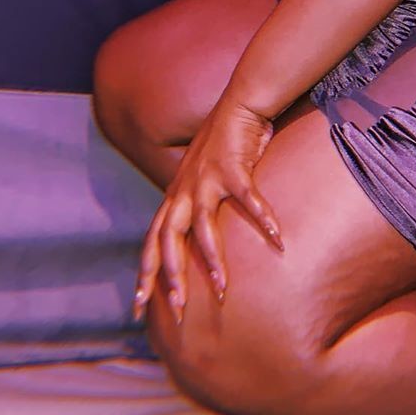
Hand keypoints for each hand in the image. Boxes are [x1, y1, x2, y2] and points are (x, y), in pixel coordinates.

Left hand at [133, 98, 283, 324]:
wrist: (240, 105)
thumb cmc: (225, 145)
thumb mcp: (202, 179)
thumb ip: (197, 206)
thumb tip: (200, 238)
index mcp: (175, 197)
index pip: (151, 243)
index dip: (144, 275)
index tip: (138, 308)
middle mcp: (184, 191)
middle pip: (168, 242)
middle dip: (170, 277)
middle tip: (176, 310)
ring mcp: (206, 180)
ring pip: (201, 228)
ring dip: (211, 260)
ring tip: (221, 289)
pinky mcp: (233, 168)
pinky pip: (247, 199)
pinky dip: (262, 219)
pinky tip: (277, 239)